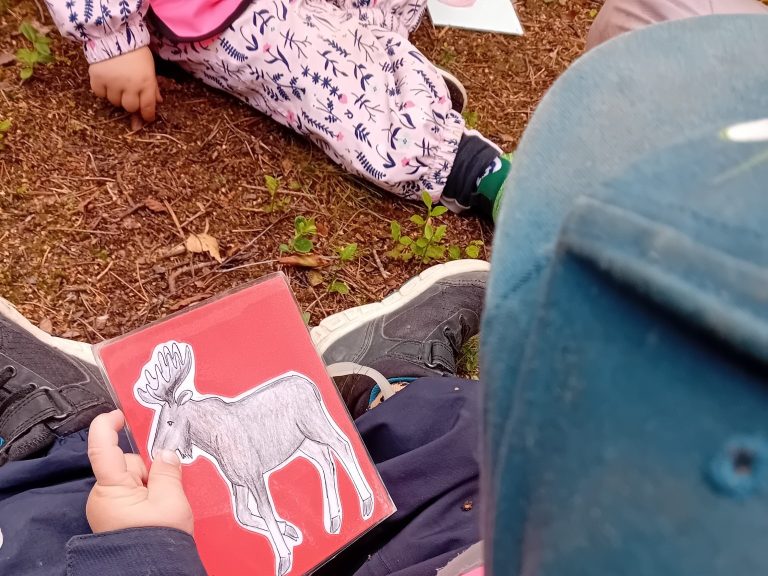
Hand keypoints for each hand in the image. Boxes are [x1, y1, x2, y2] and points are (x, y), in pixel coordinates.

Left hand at [86, 410, 193, 534]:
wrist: (154, 572)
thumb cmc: (157, 539)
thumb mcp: (170, 498)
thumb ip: (167, 469)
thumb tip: (165, 451)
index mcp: (111, 488)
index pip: (101, 448)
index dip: (106, 426)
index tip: (118, 414)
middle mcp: (102, 496)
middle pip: (126, 464)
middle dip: (146, 468)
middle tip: (164, 487)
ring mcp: (106, 508)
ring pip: (131, 480)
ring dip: (148, 484)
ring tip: (161, 504)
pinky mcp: (113, 517)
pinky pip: (131, 494)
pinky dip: (145, 495)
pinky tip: (155, 510)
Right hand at [89, 46, 162, 122]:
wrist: (113, 34)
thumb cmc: (136, 51)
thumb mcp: (149, 67)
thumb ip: (153, 86)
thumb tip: (158, 101)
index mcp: (146, 83)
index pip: (148, 107)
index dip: (148, 115)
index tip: (147, 117)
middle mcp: (130, 86)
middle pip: (130, 107)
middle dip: (131, 103)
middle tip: (129, 94)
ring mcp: (113, 84)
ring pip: (114, 102)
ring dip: (117, 96)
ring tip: (117, 84)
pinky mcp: (97, 79)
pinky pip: (100, 94)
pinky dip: (103, 91)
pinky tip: (105, 81)